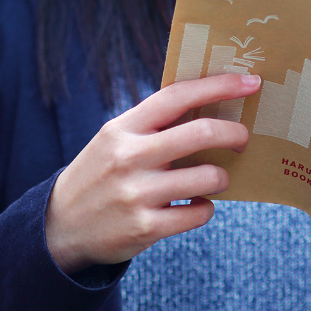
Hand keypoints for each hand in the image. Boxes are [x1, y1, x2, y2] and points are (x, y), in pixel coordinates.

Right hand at [46, 73, 260, 273]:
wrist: (60, 226)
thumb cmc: (101, 175)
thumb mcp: (115, 140)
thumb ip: (154, 124)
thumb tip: (212, 106)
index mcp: (122, 128)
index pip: (177, 96)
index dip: (218, 86)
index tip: (249, 82)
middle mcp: (128, 157)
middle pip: (200, 133)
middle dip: (234, 133)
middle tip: (243, 138)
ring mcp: (136, 194)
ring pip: (208, 177)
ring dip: (221, 177)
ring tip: (215, 179)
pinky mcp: (145, 228)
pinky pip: (199, 213)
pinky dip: (206, 208)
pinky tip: (196, 205)